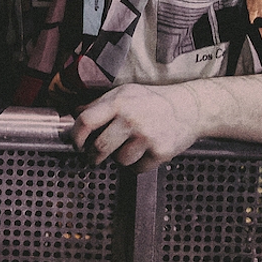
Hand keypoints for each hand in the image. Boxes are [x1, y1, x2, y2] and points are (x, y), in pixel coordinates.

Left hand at [69, 83, 203, 170]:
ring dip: (119, 158)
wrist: (188, 108)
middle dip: (92, 156)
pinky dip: (137, 164)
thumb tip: (74, 113)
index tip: (76, 144)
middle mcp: (131, 119)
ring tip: (128, 147)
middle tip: (93, 158)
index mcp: (118, 102)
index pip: (86, 121)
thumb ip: (99, 104)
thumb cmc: (151, 100)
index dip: (76, 136)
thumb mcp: (123, 93)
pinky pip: (137, 168)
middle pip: (99, 148)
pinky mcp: (161, 152)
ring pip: (119, 161)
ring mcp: (147, 137)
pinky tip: (142, 152)